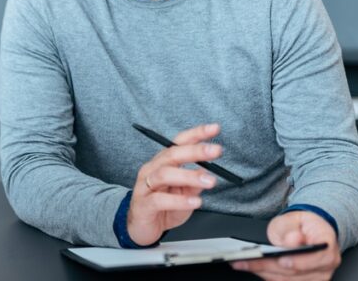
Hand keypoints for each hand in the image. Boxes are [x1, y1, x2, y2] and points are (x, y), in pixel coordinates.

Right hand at [126, 123, 221, 245]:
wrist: (141, 228)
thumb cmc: (163, 208)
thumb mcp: (185, 194)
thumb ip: (194, 183)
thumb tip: (207, 171)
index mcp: (163, 163)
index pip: (178, 142)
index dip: (196, 134)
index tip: (214, 129)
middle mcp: (152, 169)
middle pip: (171, 154)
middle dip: (195, 151)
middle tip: (216, 151)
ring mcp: (145, 186)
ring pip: (164, 174)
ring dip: (189, 176)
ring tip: (209, 181)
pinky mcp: (143, 204)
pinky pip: (160, 200)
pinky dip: (179, 201)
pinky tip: (194, 202)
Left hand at [231, 210, 340, 280]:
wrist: (305, 230)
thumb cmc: (299, 225)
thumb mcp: (292, 218)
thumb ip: (290, 229)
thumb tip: (293, 240)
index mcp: (326, 243)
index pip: (320, 257)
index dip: (301, 262)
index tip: (282, 260)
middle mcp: (326, 264)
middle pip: (298, 272)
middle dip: (270, 266)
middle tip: (248, 260)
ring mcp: (317, 276)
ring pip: (288, 280)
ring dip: (264, 272)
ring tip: (244, 264)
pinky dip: (267, 275)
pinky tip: (252, 268)